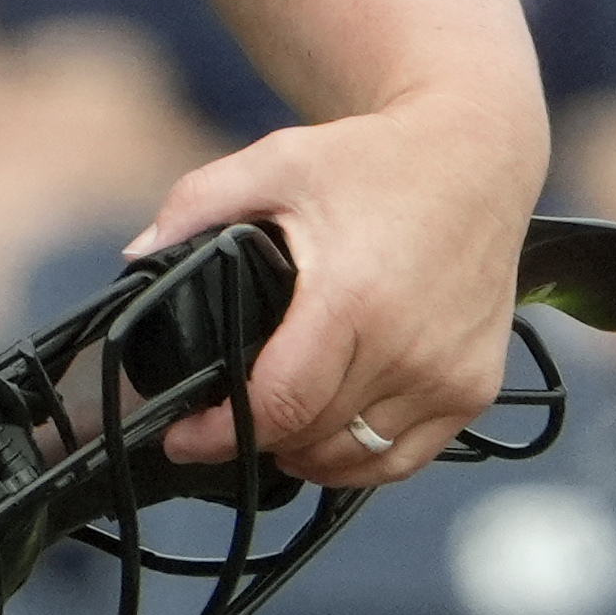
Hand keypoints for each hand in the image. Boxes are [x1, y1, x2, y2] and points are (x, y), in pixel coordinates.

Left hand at [123, 82, 545, 490]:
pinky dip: (360, 458)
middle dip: (254, 440)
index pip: (279, 404)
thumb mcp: (279, 161)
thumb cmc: (375, 160)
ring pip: (356, 459)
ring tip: (273, 427)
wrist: (477, 154)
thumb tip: (138, 254)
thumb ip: (199, 203)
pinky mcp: (474, 387)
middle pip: (311, 437)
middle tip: (220, 423)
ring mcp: (448, 374)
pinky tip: (329, 433)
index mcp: (353, 298)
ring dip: (306, 454)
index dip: (221, 434)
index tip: (181, 438)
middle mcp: (408, 347)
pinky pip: (405, 457)